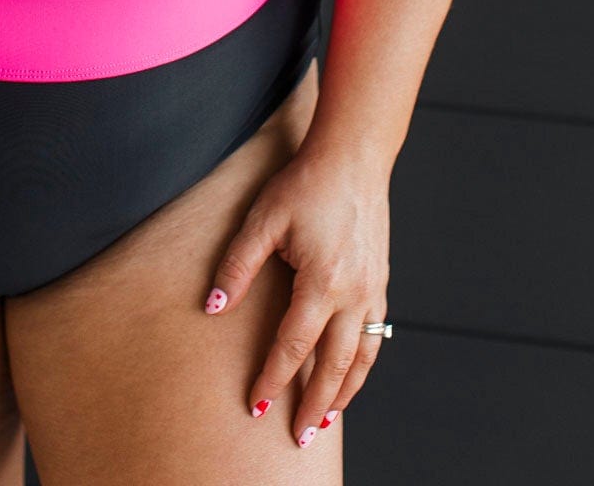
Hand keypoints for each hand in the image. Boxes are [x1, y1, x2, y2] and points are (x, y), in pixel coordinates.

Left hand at [202, 143, 390, 446]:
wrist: (354, 157)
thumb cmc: (305, 183)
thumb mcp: (263, 219)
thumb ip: (238, 266)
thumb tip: (212, 308)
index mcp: (322, 282)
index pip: (293, 345)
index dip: (273, 378)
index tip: (257, 406)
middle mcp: (353, 293)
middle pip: (334, 364)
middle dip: (314, 404)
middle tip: (298, 437)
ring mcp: (372, 289)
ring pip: (362, 357)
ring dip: (344, 392)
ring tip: (326, 418)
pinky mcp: (380, 280)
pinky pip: (376, 335)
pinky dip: (363, 363)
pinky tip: (351, 373)